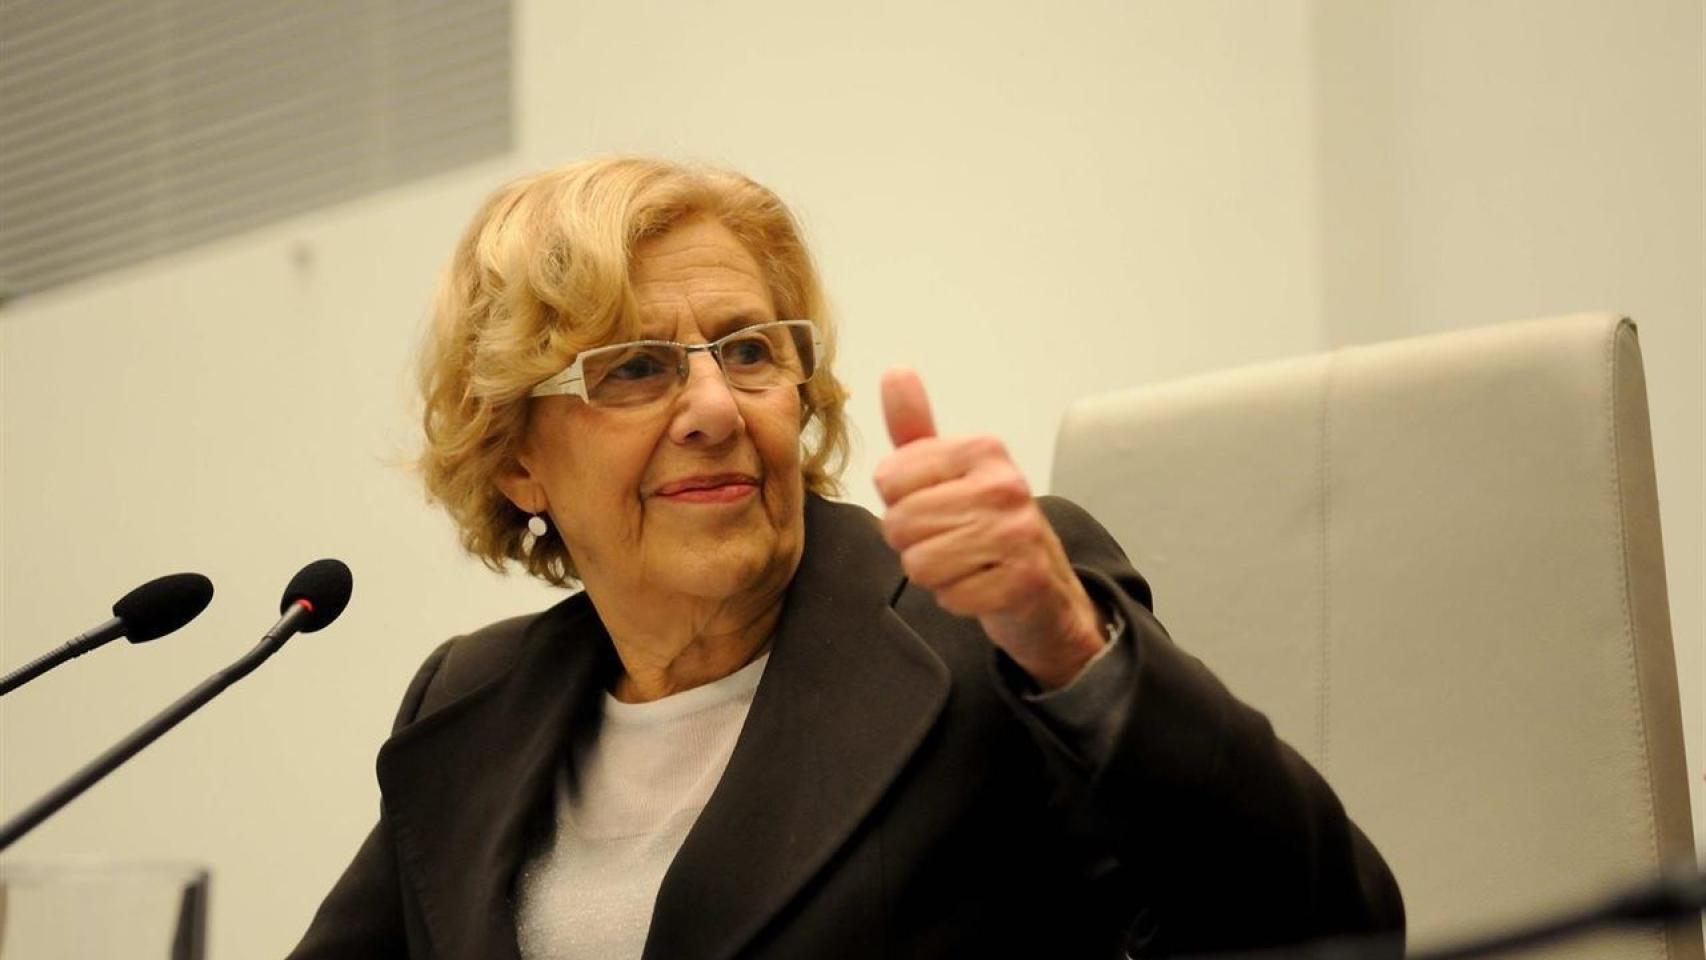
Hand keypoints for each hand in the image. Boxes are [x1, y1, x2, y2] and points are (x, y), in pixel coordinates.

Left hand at [873, 367, 1105, 689]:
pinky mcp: (1022, 580)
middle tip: (950, 540)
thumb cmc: (987, 523)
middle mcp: (1004, 484)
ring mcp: (1017, 532)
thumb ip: (916, 427)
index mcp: (982, 450)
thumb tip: (895, 373)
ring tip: (965, 562)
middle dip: (913, 542)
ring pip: (919, 563)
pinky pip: (949, 596)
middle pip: (899, 524)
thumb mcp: (949, 469)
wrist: (1045, 587)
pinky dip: (957, 599)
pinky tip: (981, 584)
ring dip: (934, 573)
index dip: (899, 502)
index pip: (889, 479)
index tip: (934, 504)